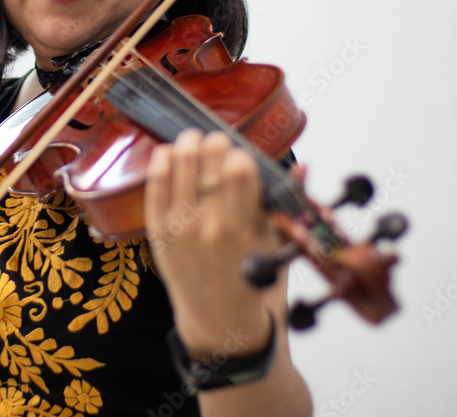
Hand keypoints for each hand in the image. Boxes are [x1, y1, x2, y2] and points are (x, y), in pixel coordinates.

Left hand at [145, 129, 281, 356]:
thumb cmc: (250, 275)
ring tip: (193, 139)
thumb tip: (302, 166)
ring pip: (180, 164)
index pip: (239, 171)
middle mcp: (210, 227)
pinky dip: (161, 161)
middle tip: (217, 142)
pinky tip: (169, 153)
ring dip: (188, 143)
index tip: (240, 157)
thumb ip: (283, 202)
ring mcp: (180, 228)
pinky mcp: (158, 230)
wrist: (218, 316)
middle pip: (208, 161)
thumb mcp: (273, 241)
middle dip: (215, 143)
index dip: (240, 155)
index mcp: (243, 229)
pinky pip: (154, 184)